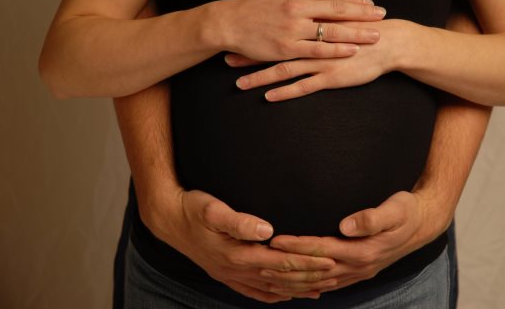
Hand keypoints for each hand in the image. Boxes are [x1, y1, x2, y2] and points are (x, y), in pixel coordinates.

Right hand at [146, 189, 338, 302]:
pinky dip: (274, 295)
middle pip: (281, 278)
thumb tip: (266, 228)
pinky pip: (255, 291)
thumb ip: (240, 221)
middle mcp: (237, 269)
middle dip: (310, 277)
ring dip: (297, 288)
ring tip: (321, 289)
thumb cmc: (193, 209)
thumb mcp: (213, 209)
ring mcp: (231, 275)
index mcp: (238, 254)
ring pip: (272, 287)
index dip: (307, 262)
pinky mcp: (227, 275)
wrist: (168, 220)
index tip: (330, 260)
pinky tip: (285, 295)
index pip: (282, 261)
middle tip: (337, 275)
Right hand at [216, 0, 385, 60]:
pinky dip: (338, 49)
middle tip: (382, 16)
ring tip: (376, 36)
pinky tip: (352, 50)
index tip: (370, 4)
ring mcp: (294, 28)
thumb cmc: (251, 4)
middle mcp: (299, 6)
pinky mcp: (288, 47)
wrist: (228, 22)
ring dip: (357, 33)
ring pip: (333, 30)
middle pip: (339, 9)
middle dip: (364, 13)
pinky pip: (319, 49)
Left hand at [225, 19, 406, 100]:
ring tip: (239, 83)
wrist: (389, 42)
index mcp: (312, 24)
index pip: (277, 29)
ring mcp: (321, 60)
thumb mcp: (338, 16)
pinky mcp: (331, 77)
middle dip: (250, 56)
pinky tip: (268, 97)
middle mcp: (312, 41)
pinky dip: (284, 91)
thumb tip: (301, 14)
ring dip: (260, 77)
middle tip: (228, 60)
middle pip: (274, 49)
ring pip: (284, 69)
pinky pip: (303, 86)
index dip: (256, 34)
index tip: (236, 38)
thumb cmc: (363, 29)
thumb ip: (318, 15)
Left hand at [261, 191, 438, 292]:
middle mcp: (357, 266)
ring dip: (293, 280)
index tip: (275, 240)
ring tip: (268, 276)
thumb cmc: (406, 211)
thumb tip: (346, 225)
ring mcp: (358, 272)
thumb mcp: (394, 209)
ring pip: (318, 282)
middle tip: (259, 260)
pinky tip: (297, 287)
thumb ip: (370, 218)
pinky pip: (329, 284)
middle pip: (314, 271)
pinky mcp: (358, 271)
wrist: (423, 224)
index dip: (297, 245)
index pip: (321, 249)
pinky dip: (309, 286)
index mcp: (362, 251)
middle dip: (286, 267)